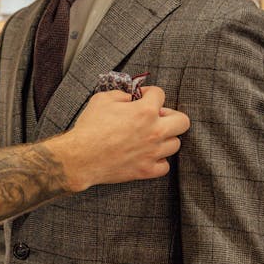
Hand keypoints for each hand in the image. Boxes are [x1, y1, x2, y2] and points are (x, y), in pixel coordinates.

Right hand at [48, 86, 189, 190]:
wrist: (80, 158)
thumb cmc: (89, 127)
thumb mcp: (102, 99)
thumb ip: (121, 95)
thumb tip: (130, 98)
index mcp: (145, 111)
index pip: (160, 94)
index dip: (150, 93)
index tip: (142, 97)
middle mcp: (154, 132)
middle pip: (183, 121)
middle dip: (171, 116)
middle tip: (157, 117)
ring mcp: (152, 153)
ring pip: (175, 144)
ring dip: (165, 138)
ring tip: (151, 137)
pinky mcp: (146, 170)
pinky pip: (165, 166)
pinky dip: (159, 160)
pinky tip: (148, 155)